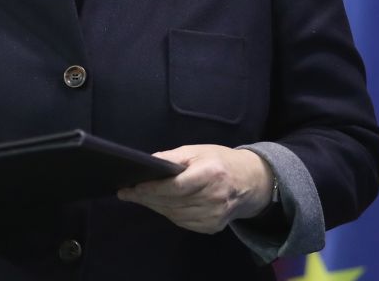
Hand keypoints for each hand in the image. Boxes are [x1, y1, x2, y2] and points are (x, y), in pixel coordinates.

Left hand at [116, 145, 272, 233]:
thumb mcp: (199, 151)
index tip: (130, 187)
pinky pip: (183, 222)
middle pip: (171, 202)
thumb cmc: (221, 161)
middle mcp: (214, 198)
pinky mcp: (213, 227)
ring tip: (140, 197)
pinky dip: (169, 213)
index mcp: (211, 174)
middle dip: (146, 198)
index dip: (150, 189)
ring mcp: (214, 215)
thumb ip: (173, 157)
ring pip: (174, 215)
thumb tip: (148, 162)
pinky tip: (160, 205)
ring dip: (154, 206)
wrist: (251, 182)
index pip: (174, 187)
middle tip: (127, 193)